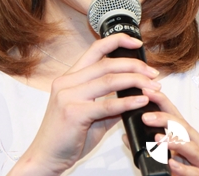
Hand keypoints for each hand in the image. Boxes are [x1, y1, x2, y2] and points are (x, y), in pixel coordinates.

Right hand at [9, 33, 161, 174]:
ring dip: (136, 81)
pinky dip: (128, 102)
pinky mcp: (73, 112)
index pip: (95, 50)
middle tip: (153, 74)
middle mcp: (67, 82)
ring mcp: (68, 96)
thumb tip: (134, 96)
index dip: (117, 41)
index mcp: (69, 78)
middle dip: (134, 66)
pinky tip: (141, 101)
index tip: (136, 43)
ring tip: (153, 87)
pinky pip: (107, 104)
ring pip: (109, 80)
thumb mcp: (89, 115)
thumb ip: (108, 104)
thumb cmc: (66, 137)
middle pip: (106, 64)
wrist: (45, 157)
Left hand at [140, 88, 198, 175]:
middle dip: (164, 119)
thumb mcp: (164, 157)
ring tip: (157, 138)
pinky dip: (182, 167)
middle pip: (183, 127)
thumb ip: (147, 146)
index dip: (161, 101)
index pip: (175, 115)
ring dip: (174, 141)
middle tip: (146, 117)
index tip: (146, 92)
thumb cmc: (182, 173)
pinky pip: (194, 172)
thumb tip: (126, 136)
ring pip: (191, 147)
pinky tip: (171, 163)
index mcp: (190, 137)